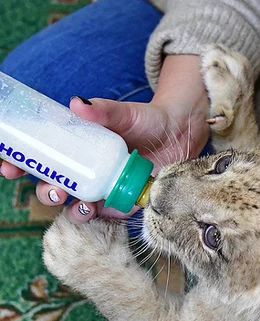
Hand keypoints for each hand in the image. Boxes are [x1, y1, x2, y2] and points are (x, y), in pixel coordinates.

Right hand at [0, 55, 209, 223]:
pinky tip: (95, 212)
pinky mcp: (122, 202)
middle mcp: (85, 170)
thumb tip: (77, 103)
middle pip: (52, 186)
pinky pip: (103, 216)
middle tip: (50, 187)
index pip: (39, 158)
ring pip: (74, 204)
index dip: (18, 164)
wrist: (181, 133)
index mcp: (76, 147)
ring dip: (69, 207)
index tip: (7, 166)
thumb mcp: (125, 113)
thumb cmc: (148, 119)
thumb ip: (104, 110)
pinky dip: (96, 217)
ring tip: (76, 202)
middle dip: (44, 190)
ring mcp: (103, 188)